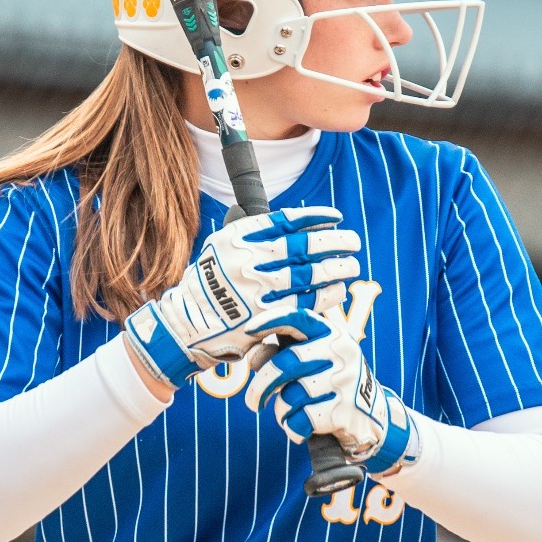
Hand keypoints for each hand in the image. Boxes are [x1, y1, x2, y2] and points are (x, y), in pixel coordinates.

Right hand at [124, 206, 360, 387]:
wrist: (188, 324)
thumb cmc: (211, 283)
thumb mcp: (221, 247)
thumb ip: (252, 233)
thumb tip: (294, 222)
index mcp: (238, 237)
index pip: (286, 221)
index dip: (315, 218)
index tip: (336, 217)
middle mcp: (249, 259)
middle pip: (303, 247)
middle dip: (334, 242)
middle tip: (353, 241)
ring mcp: (258, 288)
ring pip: (308, 275)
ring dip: (336, 268)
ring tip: (352, 265)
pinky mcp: (266, 315)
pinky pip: (304, 302)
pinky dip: (325, 295)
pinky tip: (338, 289)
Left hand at [244, 310, 419, 474]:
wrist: (372, 416)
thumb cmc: (331, 382)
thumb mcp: (314, 360)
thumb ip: (284, 353)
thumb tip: (255, 357)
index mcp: (331, 334)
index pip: (298, 318)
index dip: (271, 320)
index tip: (249, 329)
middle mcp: (341, 353)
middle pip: (287, 363)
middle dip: (261, 386)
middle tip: (252, 402)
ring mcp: (345, 381)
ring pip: (291, 396)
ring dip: (281, 410)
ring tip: (289, 413)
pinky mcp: (343, 410)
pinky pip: (300, 419)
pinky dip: (292, 427)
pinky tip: (299, 427)